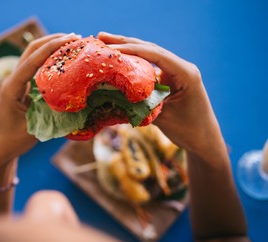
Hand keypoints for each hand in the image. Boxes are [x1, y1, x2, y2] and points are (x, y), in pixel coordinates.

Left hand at [0, 33, 80, 166]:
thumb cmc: (13, 141)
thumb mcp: (34, 128)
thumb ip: (51, 114)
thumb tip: (75, 101)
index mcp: (11, 89)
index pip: (32, 61)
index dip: (51, 48)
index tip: (70, 40)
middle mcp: (12, 81)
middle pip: (31, 51)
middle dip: (51, 41)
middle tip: (75, 38)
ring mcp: (15, 83)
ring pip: (32, 57)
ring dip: (50, 48)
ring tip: (71, 44)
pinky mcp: (21, 88)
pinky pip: (35, 68)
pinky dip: (48, 61)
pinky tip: (62, 61)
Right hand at [98, 32, 224, 160]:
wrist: (204, 139)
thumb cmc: (188, 130)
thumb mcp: (164, 118)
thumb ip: (143, 104)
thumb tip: (117, 96)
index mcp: (185, 73)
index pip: (156, 55)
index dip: (133, 50)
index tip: (111, 49)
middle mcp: (181, 68)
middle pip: (150, 49)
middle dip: (125, 42)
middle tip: (101, 36)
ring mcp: (175, 72)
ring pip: (148, 55)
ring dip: (127, 49)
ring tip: (104, 42)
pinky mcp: (169, 79)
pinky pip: (148, 67)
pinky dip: (132, 62)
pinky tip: (118, 60)